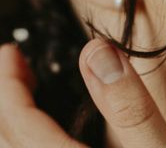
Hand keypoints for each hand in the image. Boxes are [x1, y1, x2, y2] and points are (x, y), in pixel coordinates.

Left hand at [0, 40, 165, 147]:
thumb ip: (130, 106)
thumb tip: (98, 52)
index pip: (18, 122)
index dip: (8, 83)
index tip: (11, 51)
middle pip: (7, 138)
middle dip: (6, 97)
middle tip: (14, 62)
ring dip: (14, 121)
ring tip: (26, 91)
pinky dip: (31, 137)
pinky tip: (55, 128)